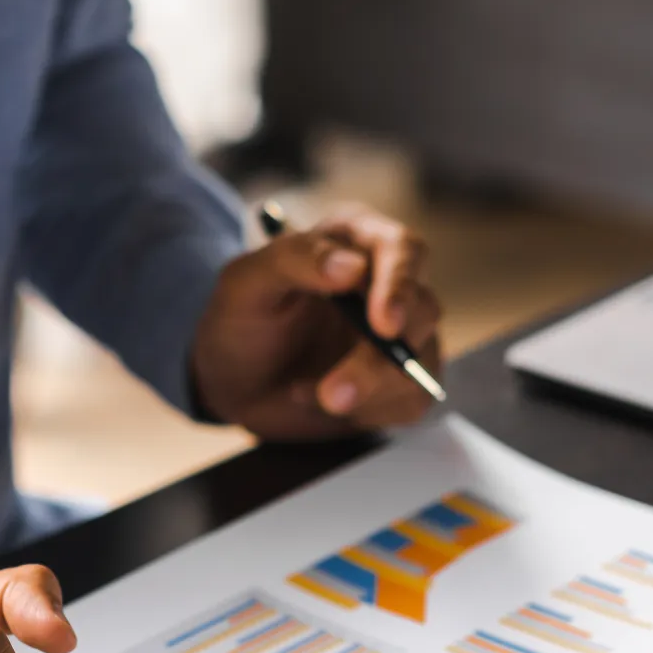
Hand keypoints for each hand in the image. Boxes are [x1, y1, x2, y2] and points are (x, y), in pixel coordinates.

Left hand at [190, 205, 441, 440]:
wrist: (231, 383)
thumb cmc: (239, 323)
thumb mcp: (246, 283)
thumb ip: (294, 260)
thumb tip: (352, 266)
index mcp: (356, 241)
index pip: (402, 250)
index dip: (399, 286)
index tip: (382, 325)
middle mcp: (385, 283)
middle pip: (422, 310)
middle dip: (378, 360)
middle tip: (333, 395)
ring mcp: (398, 335)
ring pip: (421, 361)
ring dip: (370, 391)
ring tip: (312, 397)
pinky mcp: (397, 382)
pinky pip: (412, 400)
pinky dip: (370, 411)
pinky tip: (326, 405)